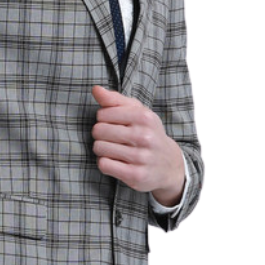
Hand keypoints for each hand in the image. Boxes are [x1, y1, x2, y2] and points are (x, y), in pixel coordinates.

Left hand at [91, 84, 185, 204]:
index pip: (103, 113)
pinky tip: (115, 161)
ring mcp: (140, 157)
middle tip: (110, 138)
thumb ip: (115, 100)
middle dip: (100, 134)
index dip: (102, 119)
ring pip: (99, 148)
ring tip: (113, 150)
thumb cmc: (148, 134)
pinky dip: (104, 163)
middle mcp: (144, 136)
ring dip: (101, 149)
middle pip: (99, 130)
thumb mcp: (138, 113)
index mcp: (144, 117)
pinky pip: (104, 164)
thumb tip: (95, 89)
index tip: (112, 124)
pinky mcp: (135, 175)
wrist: (169, 165)